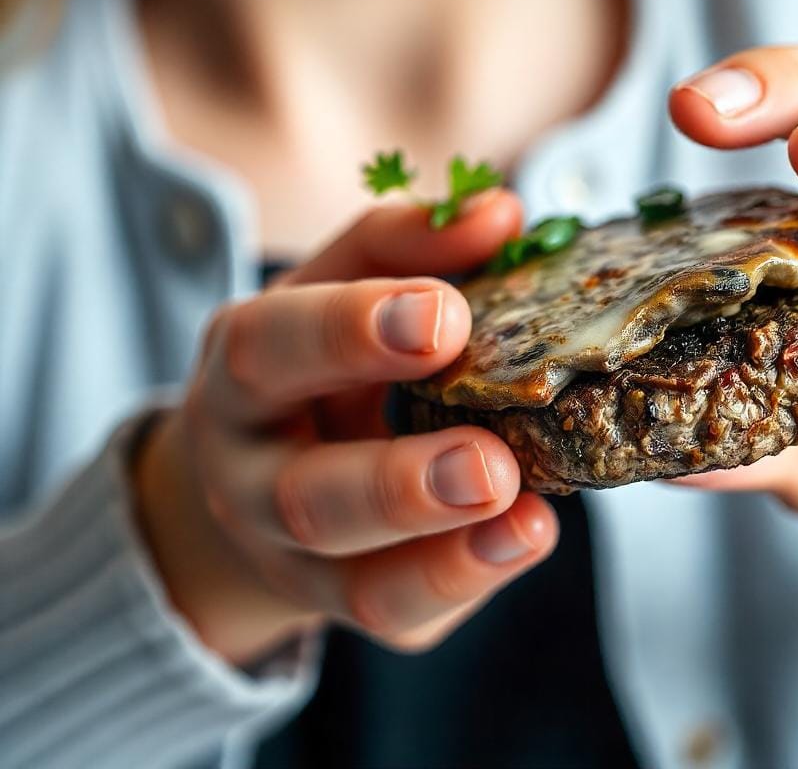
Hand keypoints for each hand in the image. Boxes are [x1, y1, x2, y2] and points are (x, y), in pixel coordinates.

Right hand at [135, 192, 557, 664]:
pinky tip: (528, 535)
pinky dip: (468, 579)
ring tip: (523, 514)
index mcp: (243, 372)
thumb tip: (502, 212)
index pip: (273, 350)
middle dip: (397, 482)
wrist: (251, 467)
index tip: (447, 311)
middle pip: (306, 496)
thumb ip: (407, 243)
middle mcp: (253, 477)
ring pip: (355, 580)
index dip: (352, 331)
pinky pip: (402, 611)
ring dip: (445, 553)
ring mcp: (295, 556)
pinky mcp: (347, 599)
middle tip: (489, 462)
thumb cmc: (312, 360)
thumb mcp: (336, 286)